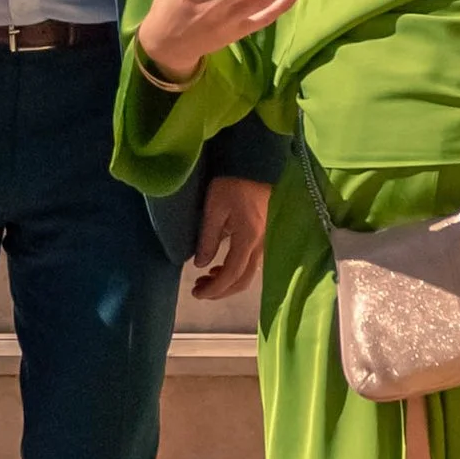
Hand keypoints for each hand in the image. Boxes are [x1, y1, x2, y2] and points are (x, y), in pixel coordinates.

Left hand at [190, 173, 270, 299]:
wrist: (255, 165)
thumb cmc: (232, 182)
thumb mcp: (214, 209)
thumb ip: (208, 239)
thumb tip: (200, 265)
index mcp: (248, 238)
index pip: (232, 275)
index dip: (214, 289)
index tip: (196, 294)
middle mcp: (260, 245)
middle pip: (243, 280)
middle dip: (220, 291)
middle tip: (198, 290)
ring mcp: (264, 241)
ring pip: (248, 274)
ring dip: (227, 283)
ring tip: (205, 280)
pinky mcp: (262, 236)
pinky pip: (251, 263)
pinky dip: (235, 272)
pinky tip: (219, 267)